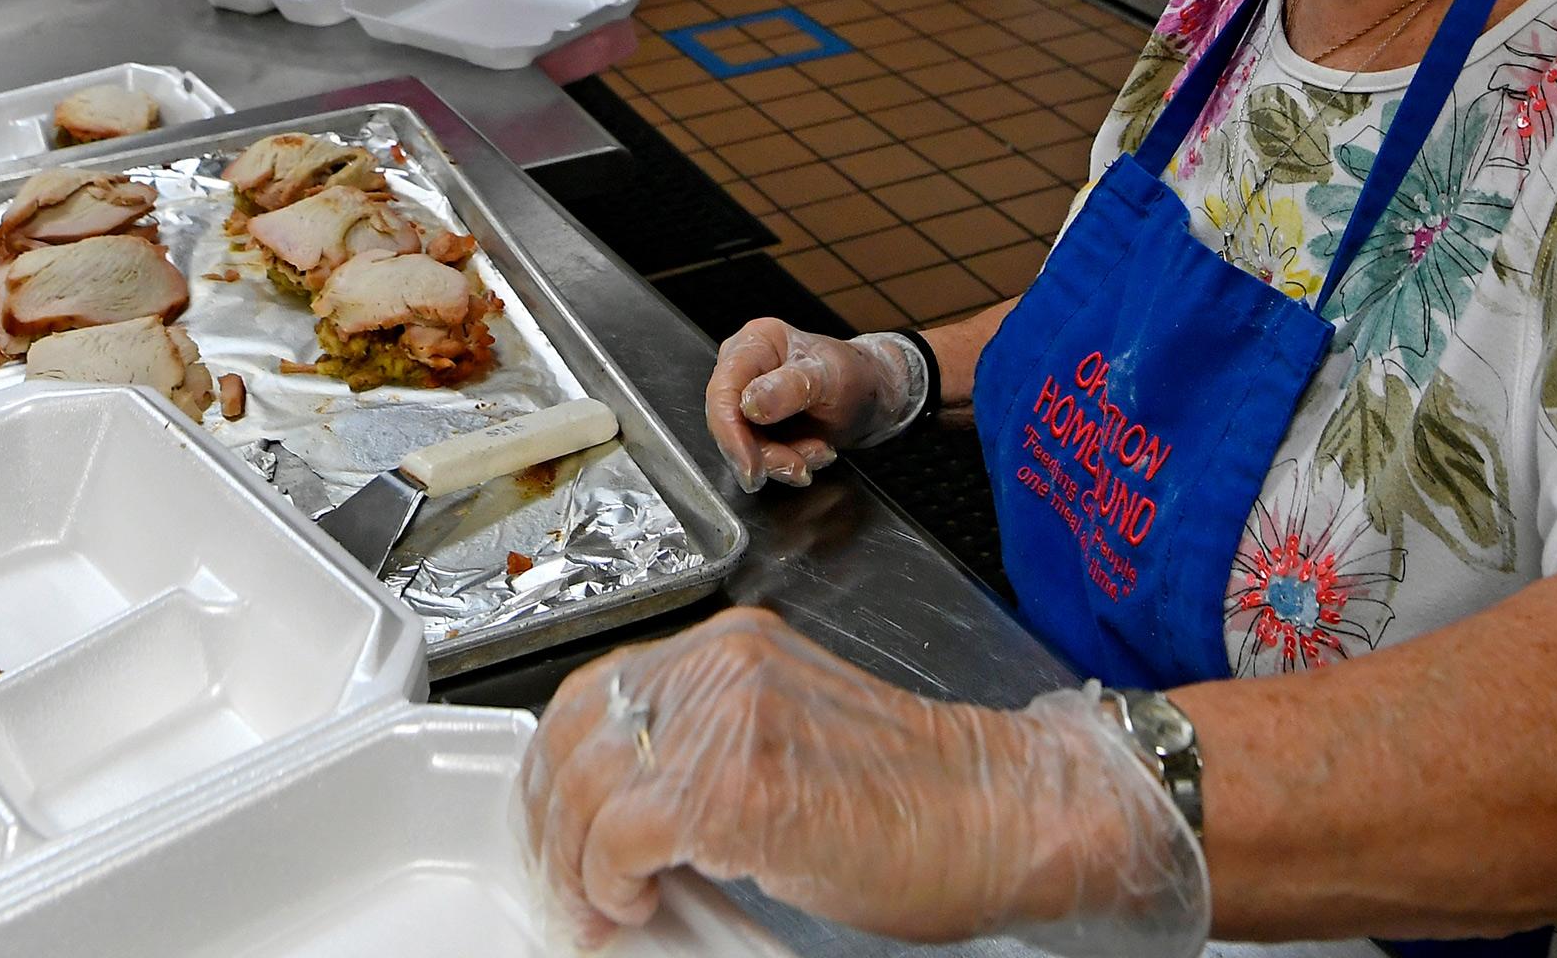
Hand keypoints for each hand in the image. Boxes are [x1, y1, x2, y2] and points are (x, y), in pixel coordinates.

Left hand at [520, 608, 1207, 949]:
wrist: (1005, 816)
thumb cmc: (921, 805)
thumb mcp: (789, 749)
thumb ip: (706, 755)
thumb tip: (624, 820)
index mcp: (734, 650)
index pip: (600, 691)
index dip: (561, 768)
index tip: (556, 826)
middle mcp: (724, 665)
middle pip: (577, 730)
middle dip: (551, 819)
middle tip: (564, 882)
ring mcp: (729, 717)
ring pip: (587, 783)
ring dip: (576, 861)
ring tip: (598, 907)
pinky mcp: (738, 785)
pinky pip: (621, 833)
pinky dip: (608, 881)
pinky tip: (634, 905)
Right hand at [704, 320, 925, 491]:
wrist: (878, 396)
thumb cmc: (858, 374)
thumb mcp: (830, 377)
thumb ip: (791, 388)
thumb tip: (749, 405)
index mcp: (756, 343)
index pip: (723, 391)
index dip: (730, 433)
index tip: (752, 466)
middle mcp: (745, 369)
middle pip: (730, 423)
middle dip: (764, 453)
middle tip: (798, 467)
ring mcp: (750, 397)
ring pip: (745, 444)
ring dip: (782, 460)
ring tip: (820, 452)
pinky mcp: (760, 424)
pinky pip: (761, 453)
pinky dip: (789, 461)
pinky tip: (816, 452)